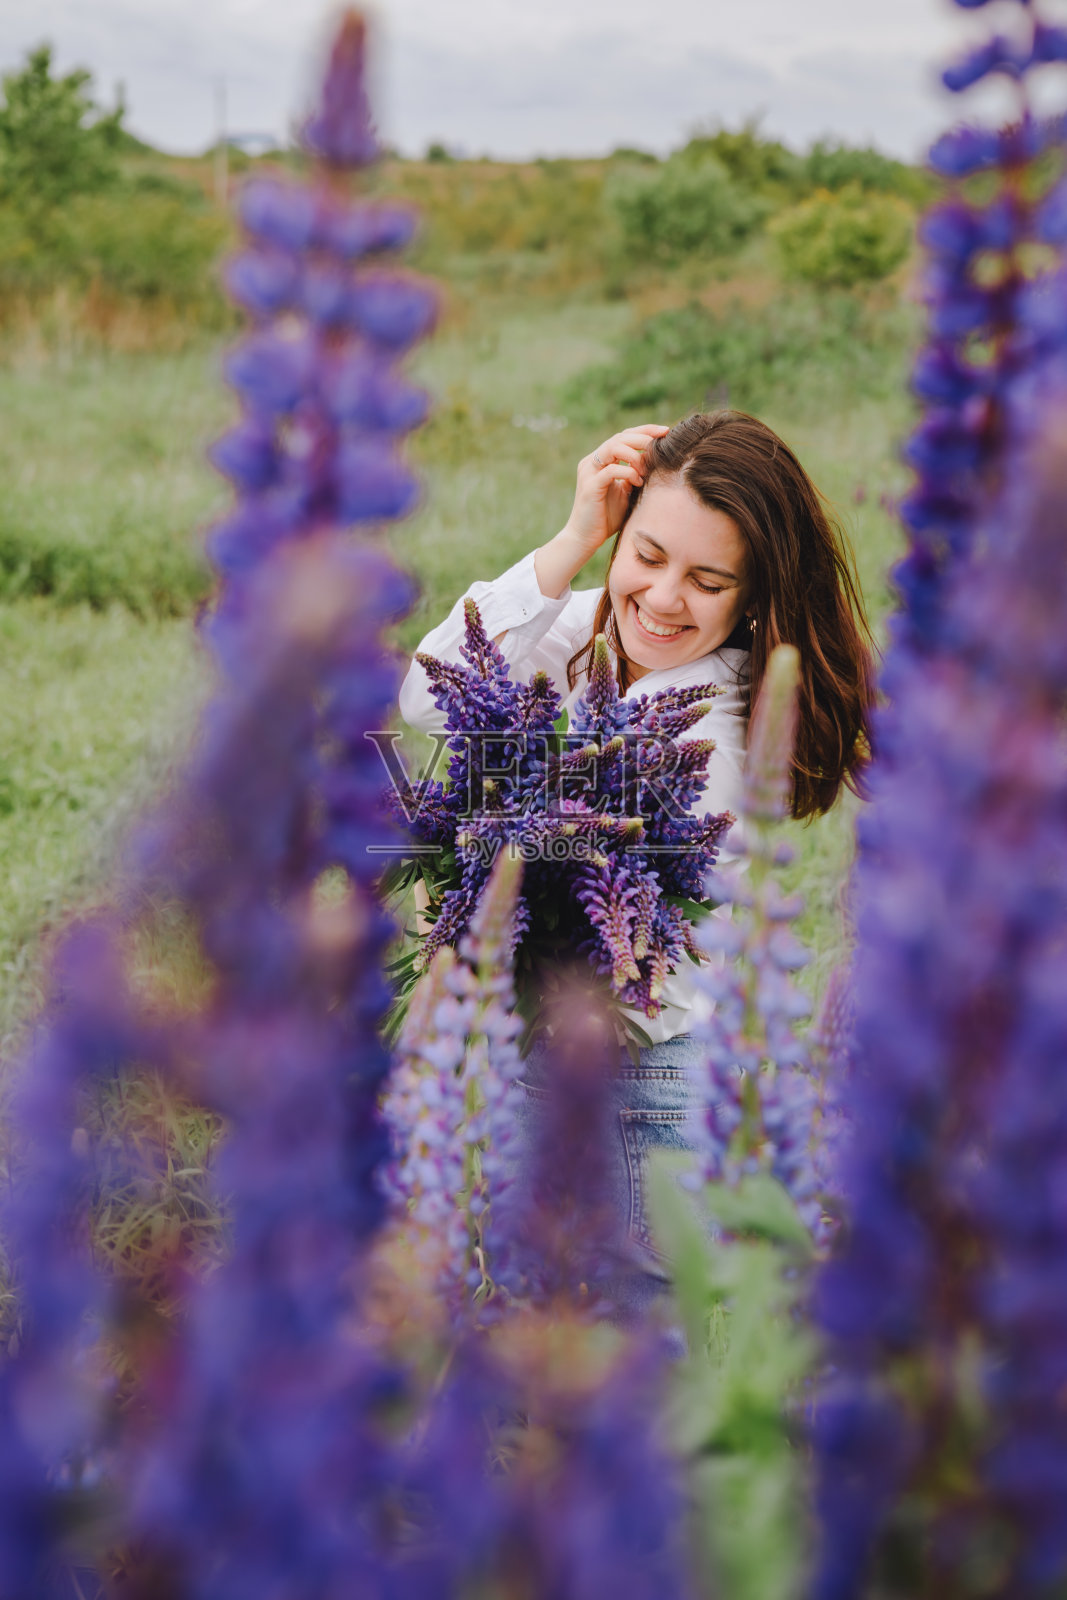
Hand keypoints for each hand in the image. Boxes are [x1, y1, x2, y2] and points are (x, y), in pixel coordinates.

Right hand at [561, 424, 669, 558]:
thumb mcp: (625, 491)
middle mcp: (592, 462)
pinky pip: (611, 470)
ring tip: (647, 467)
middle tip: (662, 441)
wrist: (586, 538)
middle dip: (643, 437)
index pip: (623, 437)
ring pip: (613, 447)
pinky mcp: (590, 486)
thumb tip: (656, 462)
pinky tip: (638, 481)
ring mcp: (589, 472)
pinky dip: (628, 472)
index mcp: (600, 461)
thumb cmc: (606, 517)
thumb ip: (634, 475)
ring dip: (635, 454)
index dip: (644, 431)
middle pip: (619, 437)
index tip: (665, 432)